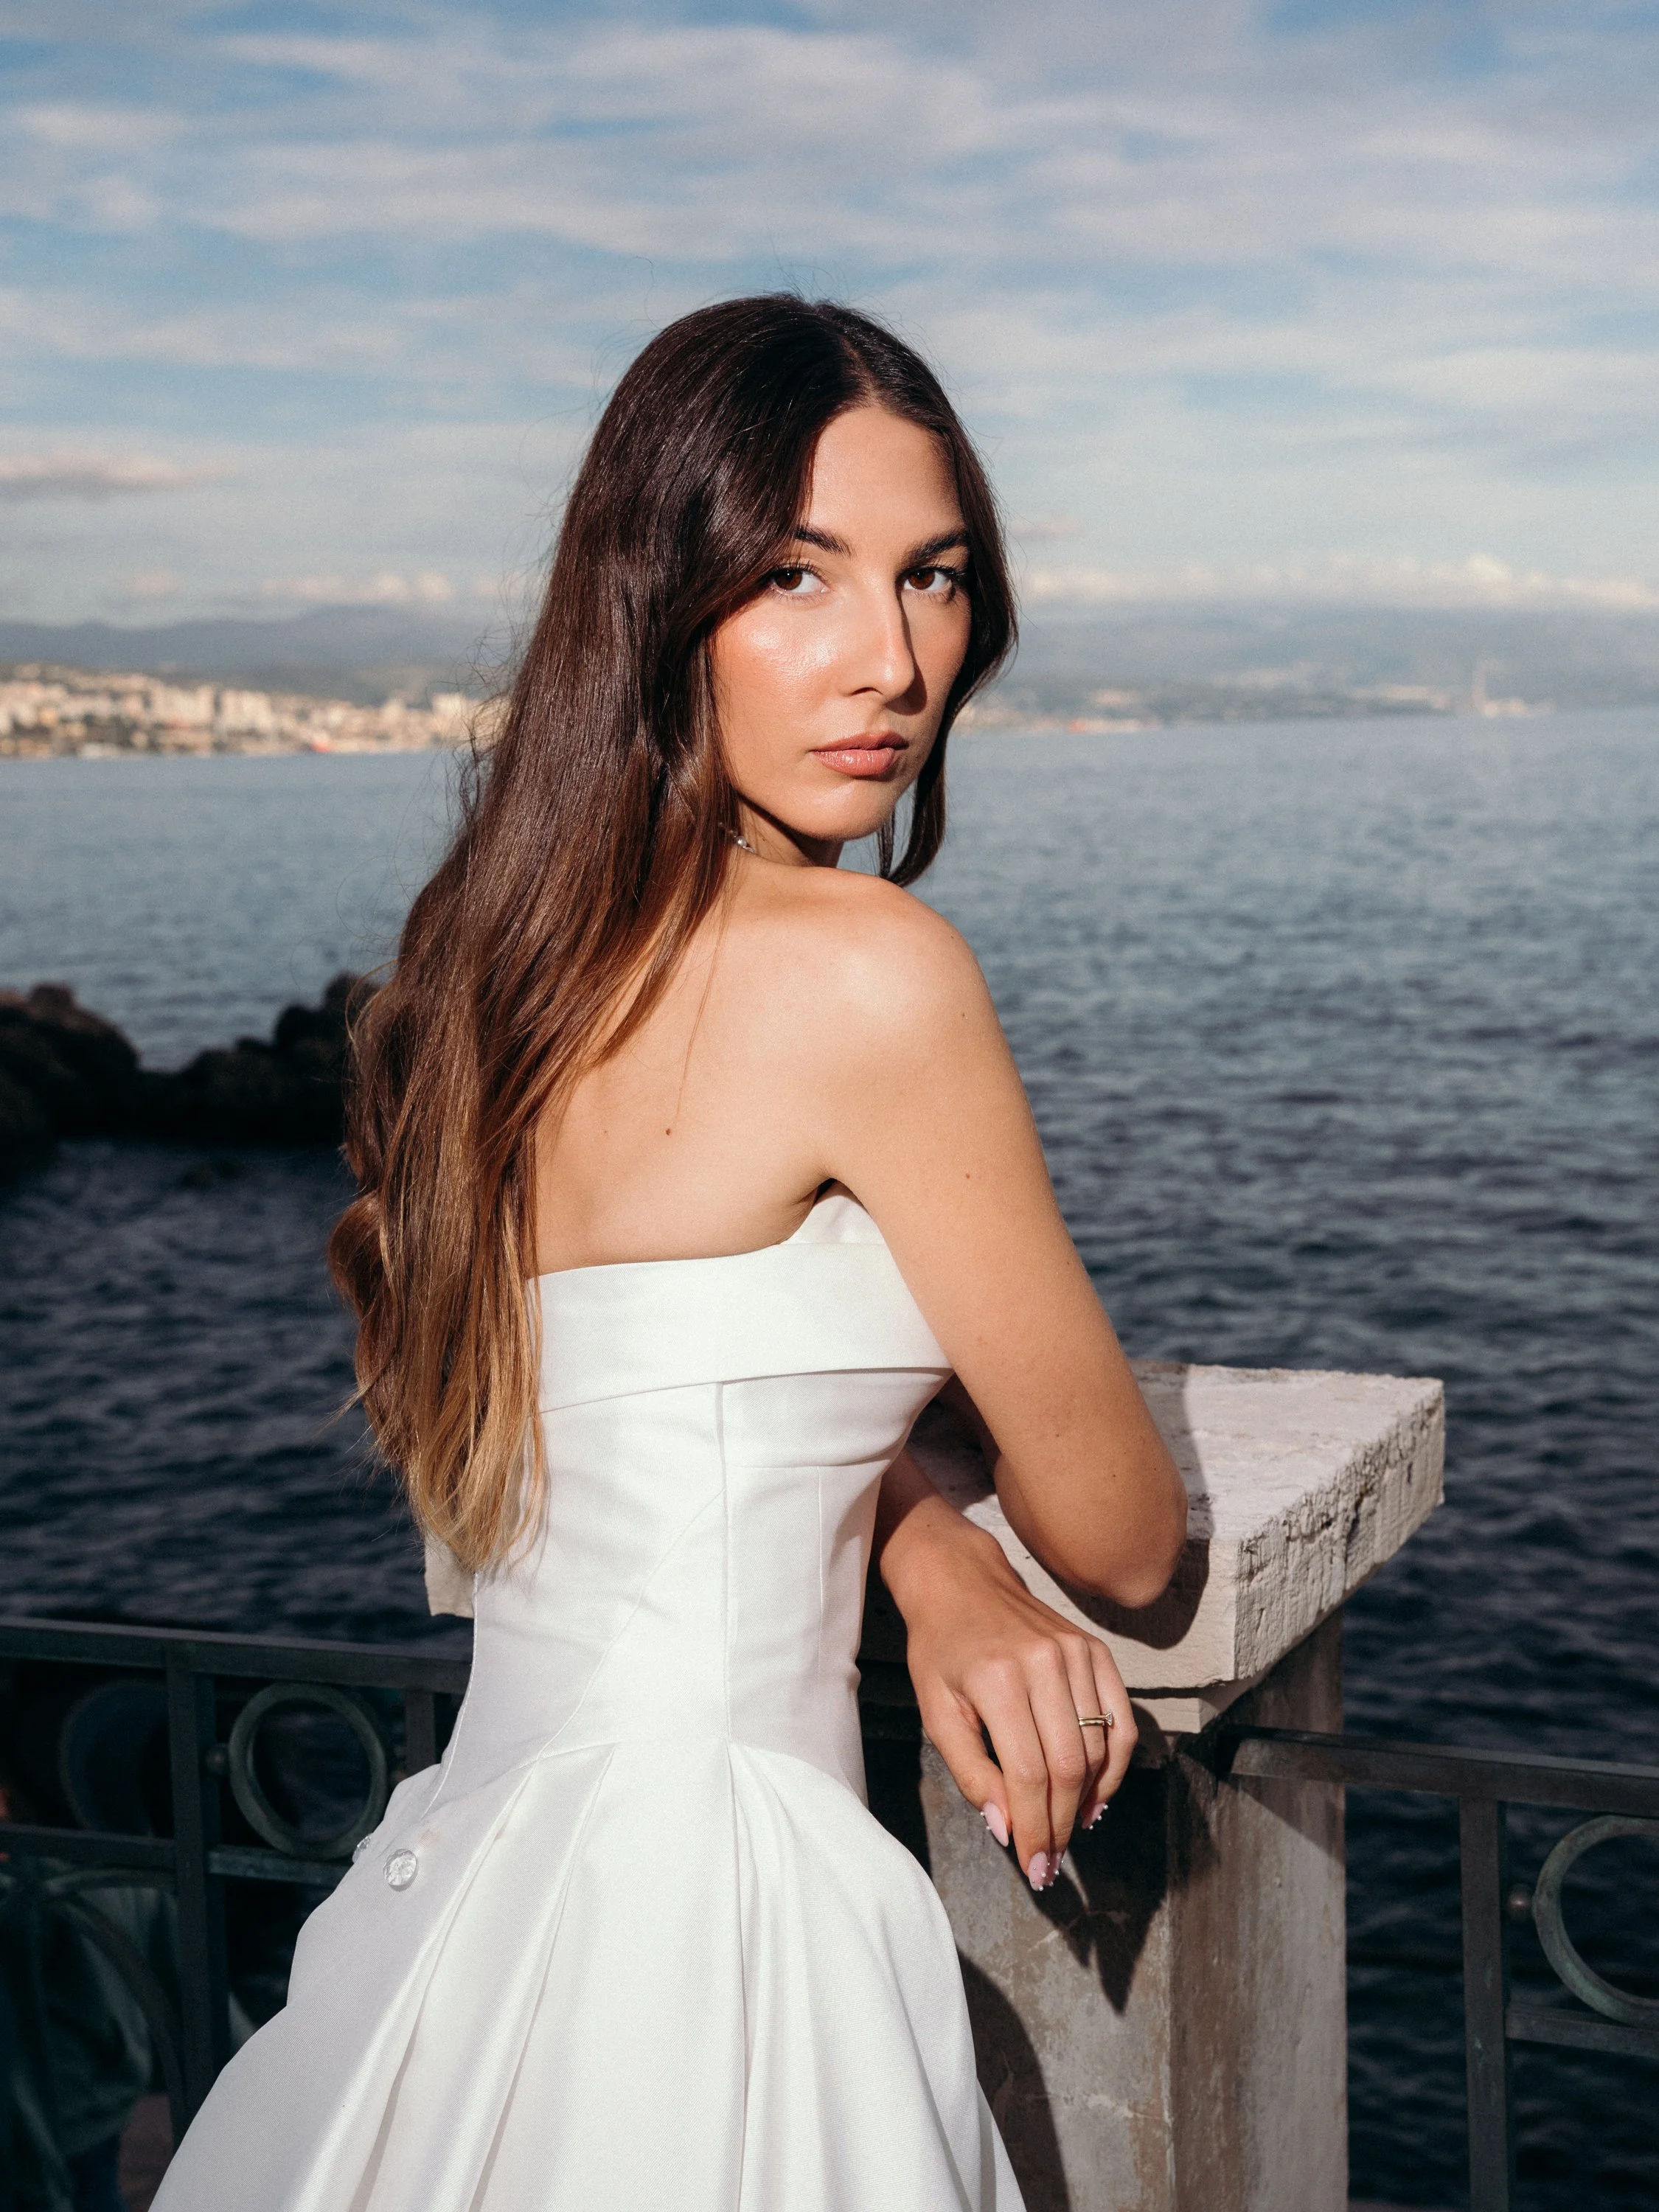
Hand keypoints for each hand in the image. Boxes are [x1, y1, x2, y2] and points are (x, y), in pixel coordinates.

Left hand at [875, 1451, 1135, 1888]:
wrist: (962, 1581)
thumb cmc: (941, 1650)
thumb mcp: (937, 1712)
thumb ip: (970, 1772)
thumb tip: (1007, 1828)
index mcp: (998, 1680)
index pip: (1028, 1773)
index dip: (1035, 1826)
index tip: (1034, 1865)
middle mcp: (1044, 1664)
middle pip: (1068, 1767)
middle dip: (1062, 1823)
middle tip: (1052, 1860)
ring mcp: (1076, 1653)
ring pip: (1097, 1748)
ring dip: (1088, 1800)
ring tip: (1071, 1830)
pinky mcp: (1095, 1649)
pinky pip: (1120, 1717)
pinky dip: (1114, 1763)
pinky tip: (1097, 1793)